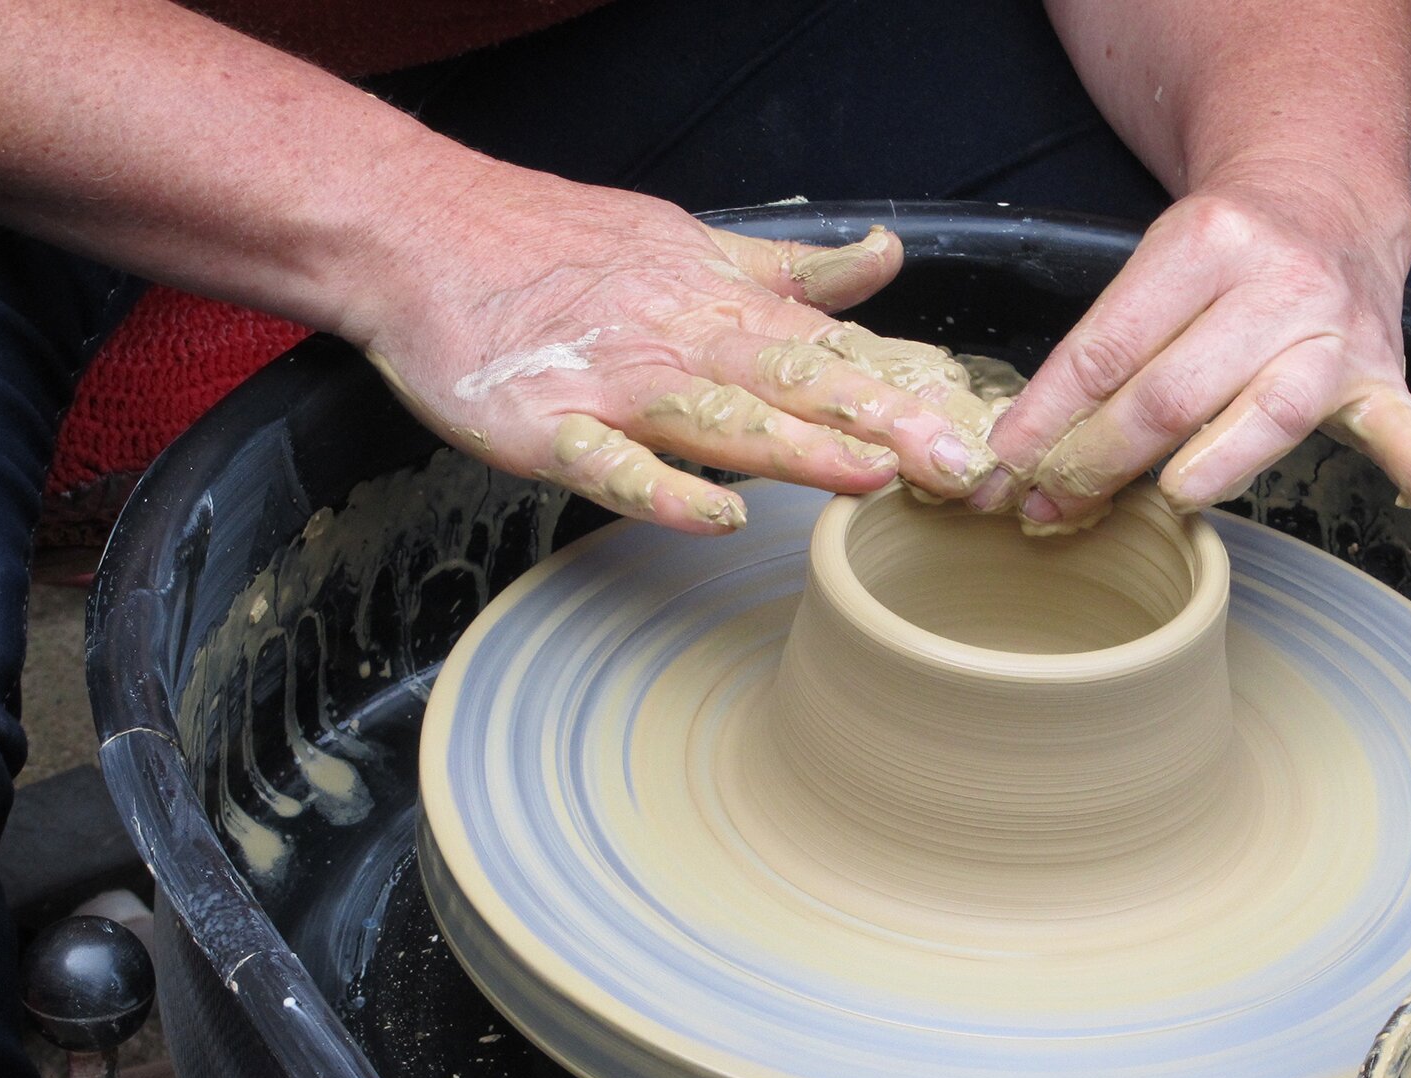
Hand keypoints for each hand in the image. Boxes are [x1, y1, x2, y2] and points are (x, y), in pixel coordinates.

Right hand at [349, 166, 998, 533]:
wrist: (424, 231)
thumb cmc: (559, 246)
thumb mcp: (693, 244)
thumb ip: (792, 270)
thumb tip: (885, 259)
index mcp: (723, 306)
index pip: (835, 352)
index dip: (911, 389)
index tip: (986, 427)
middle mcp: (683, 344)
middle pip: (798, 384)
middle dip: (886, 425)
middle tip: (964, 466)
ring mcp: (617, 388)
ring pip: (722, 421)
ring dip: (799, 450)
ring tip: (873, 477)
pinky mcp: (549, 429)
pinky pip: (613, 466)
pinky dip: (664, 490)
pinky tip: (719, 514)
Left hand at [970, 171, 1410, 539]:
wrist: (1325, 196)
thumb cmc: (1218, 255)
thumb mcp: (1151, 272)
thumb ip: (1098, 360)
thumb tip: (1018, 460)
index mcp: (1202, 245)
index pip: (1106, 349)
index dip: (1046, 418)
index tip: (1003, 468)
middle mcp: (1276, 284)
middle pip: (1172, 394)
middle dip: (1099, 460)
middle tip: (1050, 506)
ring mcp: (1336, 332)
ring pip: (1263, 417)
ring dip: (1204, 471)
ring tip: (1164, 502)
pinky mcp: (1383, 374)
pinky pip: (1409, 431)